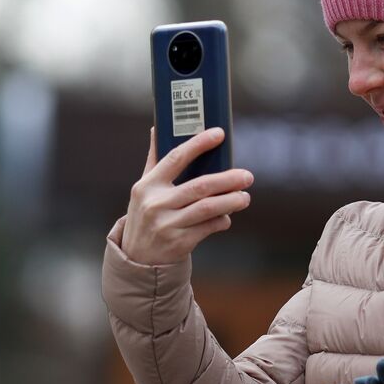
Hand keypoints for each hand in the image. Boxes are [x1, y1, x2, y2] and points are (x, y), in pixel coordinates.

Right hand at [120, 126, 253, 264]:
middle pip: (200, 186)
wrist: (137, 257)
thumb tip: (157, 127)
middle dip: (228, 180)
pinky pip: (208, 228)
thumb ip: (154, 159)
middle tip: (247, 176)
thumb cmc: (145, 214)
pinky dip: (222, 221)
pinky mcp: (179, 243)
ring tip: (245, 197)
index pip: (175, 158)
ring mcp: (167, 225)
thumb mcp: (144, 189)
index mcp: (147, 185)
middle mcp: (156, 204)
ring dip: (231, 202)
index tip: (219, 134)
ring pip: (207, 209)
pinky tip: (228, 217)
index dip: (198, 144)